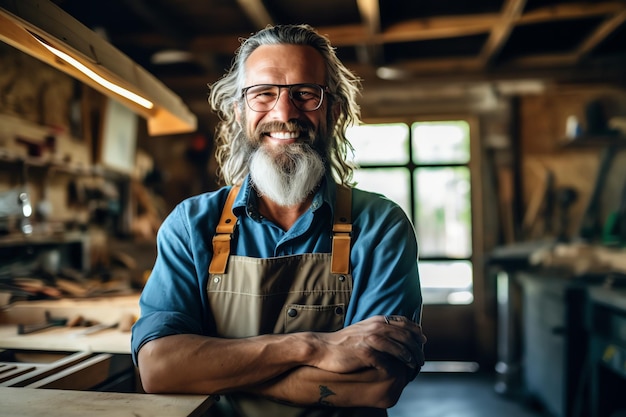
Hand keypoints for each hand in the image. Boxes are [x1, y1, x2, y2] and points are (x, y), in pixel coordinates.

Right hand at [308, 315, 425, 373]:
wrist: (323, 348)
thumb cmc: (343, 342)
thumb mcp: (363, 329)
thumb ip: (378, 329)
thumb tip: (394, 334)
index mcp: (377, 320)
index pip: (405, 322)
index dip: (416, 331)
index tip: (422, 341)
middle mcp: (376, 326)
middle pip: (406, 335)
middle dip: (417, 347)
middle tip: (422, 359)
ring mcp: (371, 338)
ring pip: (400, 346)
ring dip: (411, 357)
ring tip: (415, 366)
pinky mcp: (366, 351)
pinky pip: (388, 358)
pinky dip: (398, 365)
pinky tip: (401, 371)